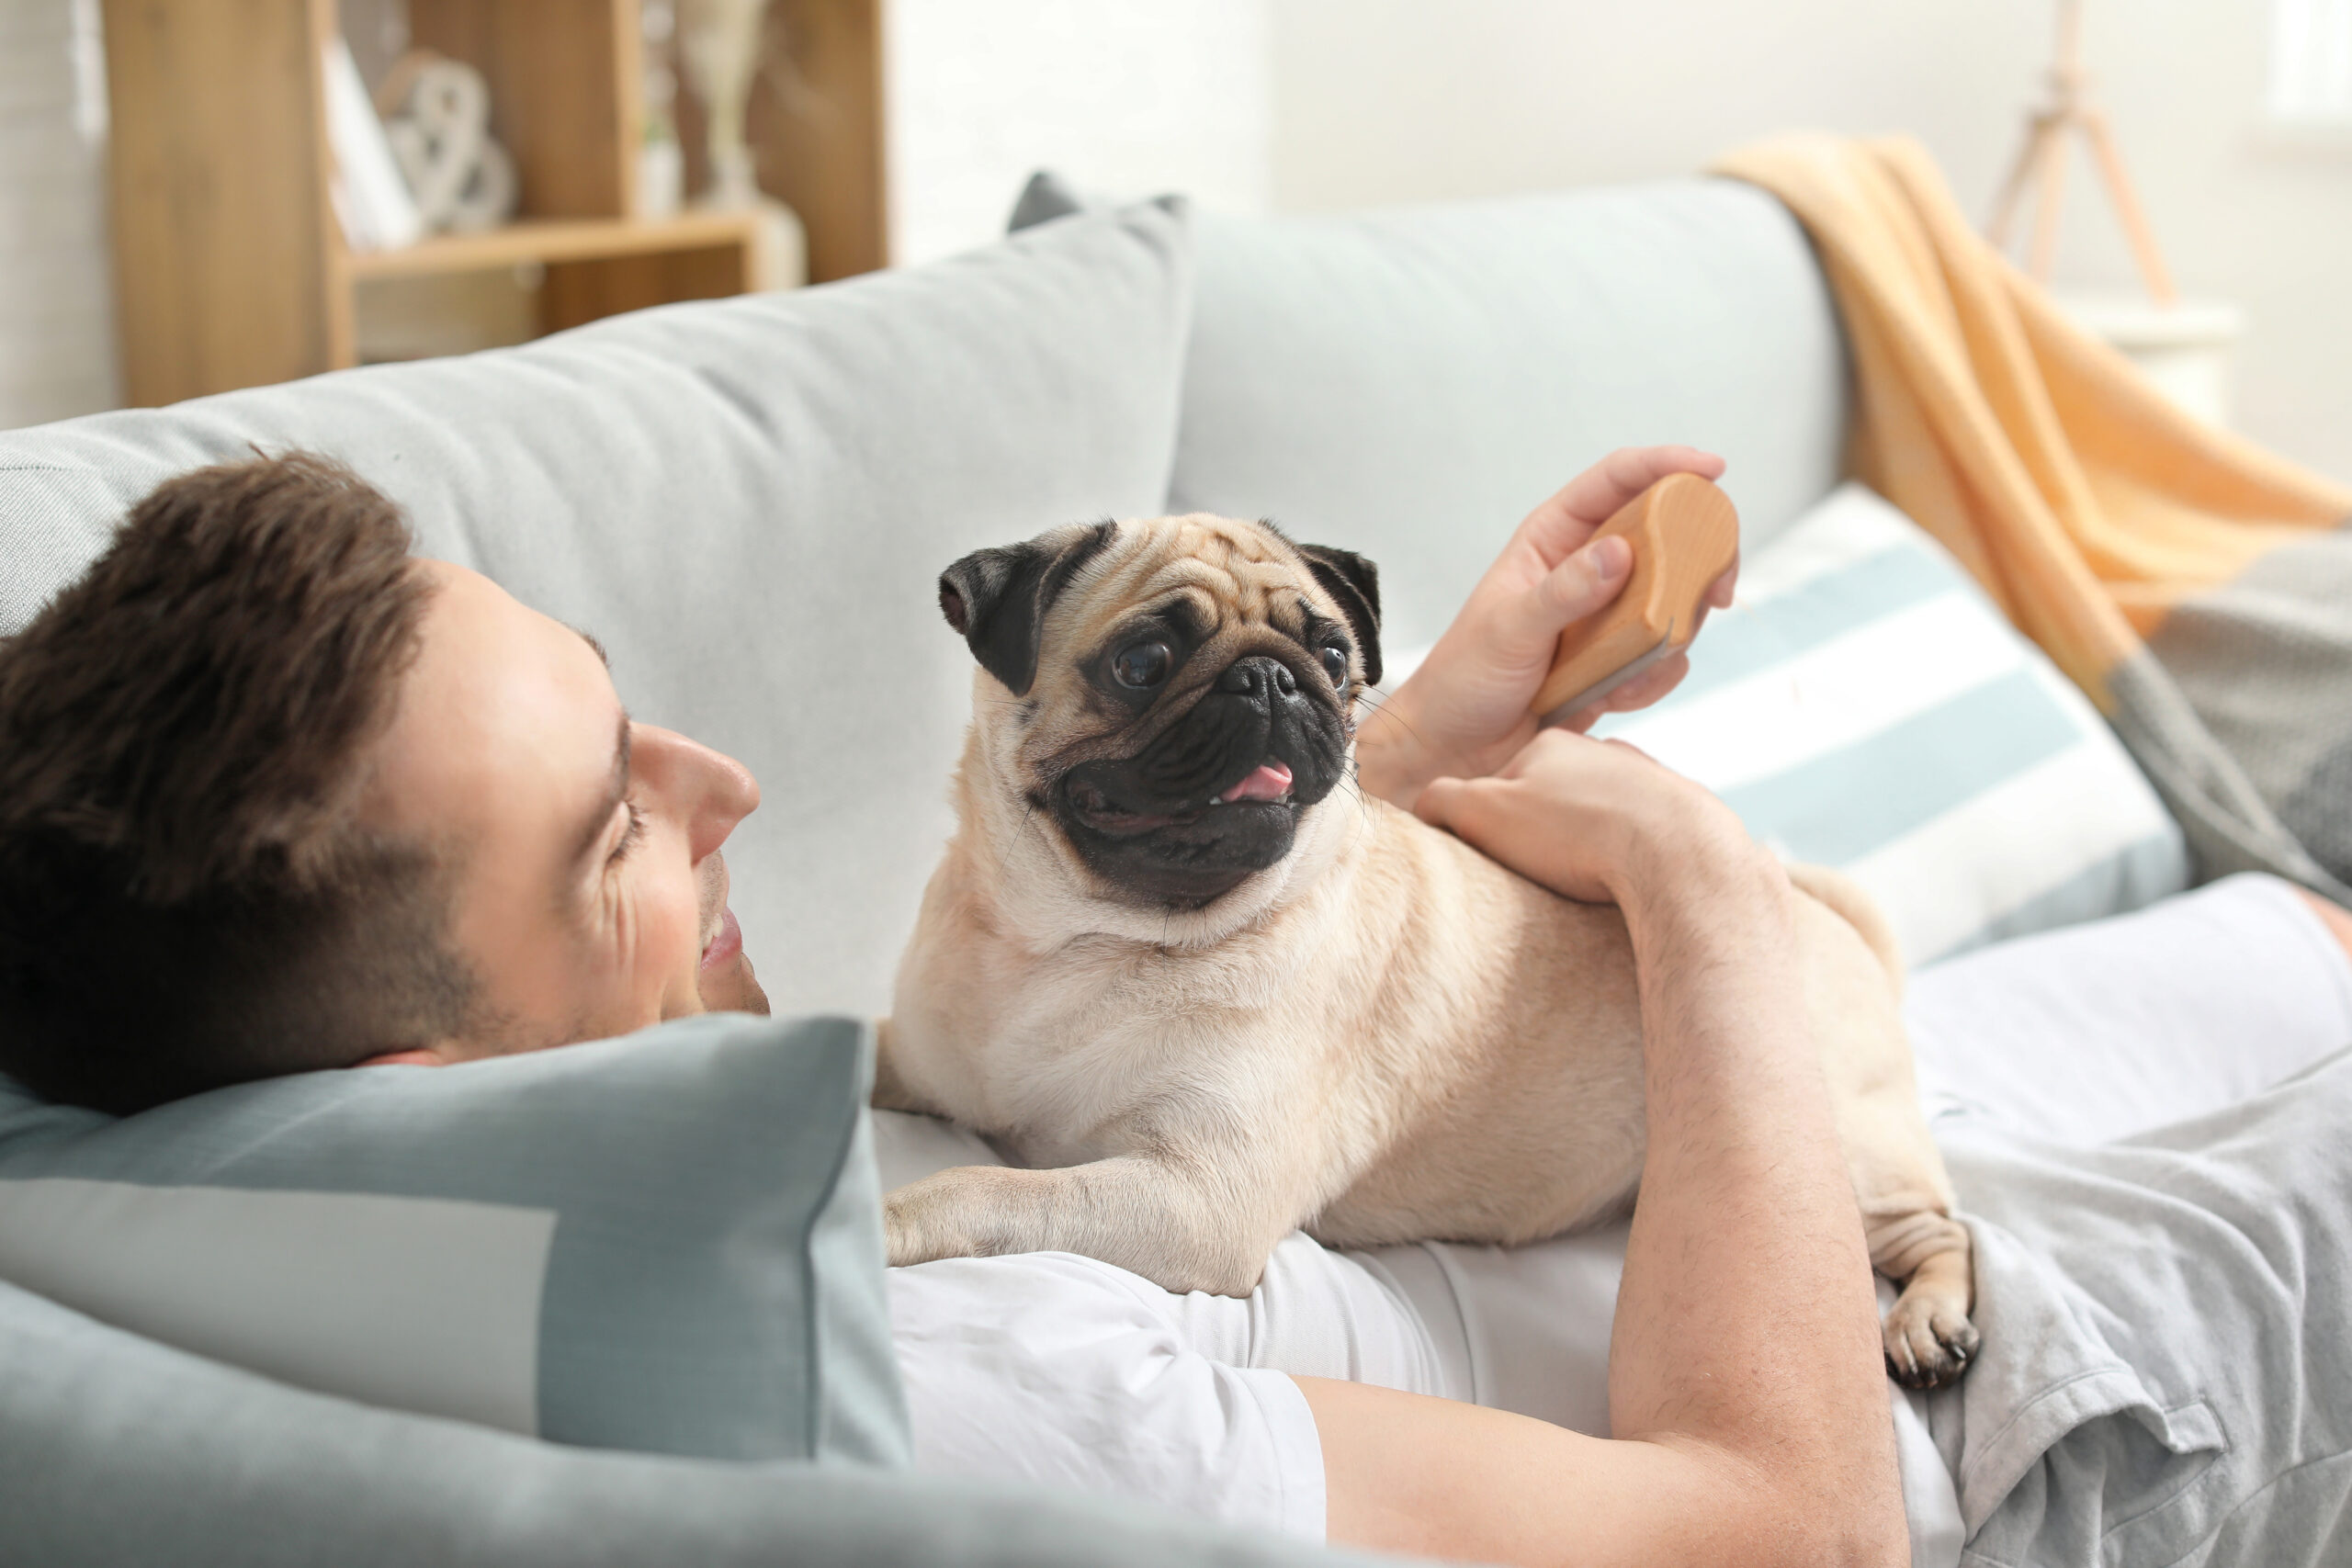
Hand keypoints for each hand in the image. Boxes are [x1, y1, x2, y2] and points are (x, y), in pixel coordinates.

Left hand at [1355, 446, 1736, 808]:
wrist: (1458, 748)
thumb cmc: (1465, 678)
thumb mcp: (1510, 630)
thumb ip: (1564, 592)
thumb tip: (1620, 552)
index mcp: (1553, 538)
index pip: (1616, 481)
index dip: (1666, 465)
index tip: (1713, 469)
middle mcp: (1587, 568)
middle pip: (1667, 535)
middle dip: (1699, 560)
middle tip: (1718, 589)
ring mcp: (1607, 614)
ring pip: (1675, 600)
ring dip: (1672, 632)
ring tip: (1630, 668)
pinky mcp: (1618, 659)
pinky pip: (1663, 657)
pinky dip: (1652, 678)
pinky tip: (1614, 697)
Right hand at [1412, 727, 1759, 909]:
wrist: (1681, 855)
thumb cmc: (1579, 834)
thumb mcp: (1486, 814)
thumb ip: (1443, 800)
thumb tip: (1421, 800)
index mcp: (1552, 745)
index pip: (1502, 781)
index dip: (1489, 823)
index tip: (1494, 856)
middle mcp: (1603, 754)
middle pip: (1554, 796)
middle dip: (1543, 833)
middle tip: (1539, 873)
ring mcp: (1647, 781)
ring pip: (1601, 814)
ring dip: (1589, 844)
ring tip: (1584, 881)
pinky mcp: (1682, 814)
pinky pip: (1642, 836)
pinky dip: (1629, 856)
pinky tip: (1625, 881)